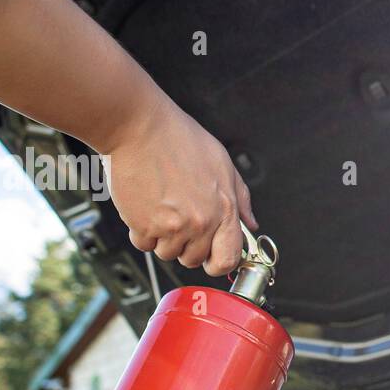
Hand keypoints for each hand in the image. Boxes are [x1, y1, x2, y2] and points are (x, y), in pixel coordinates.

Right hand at [102, 99, 256, 276]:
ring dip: (163, 238)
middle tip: (180, 219)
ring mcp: (172, 227)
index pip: (228, 259)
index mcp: (223, 209)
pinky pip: (144, 245)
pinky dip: (142, 232)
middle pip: (195, 259)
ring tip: (163, 208)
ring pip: (168, 254)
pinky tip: (146, 208)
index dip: (219, 261)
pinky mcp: (144, 226)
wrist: (140, 128)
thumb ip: (240, 199)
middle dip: (187, 245)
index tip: (212, 256)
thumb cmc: (179, 140)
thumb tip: (250, 224)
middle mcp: (200, 222)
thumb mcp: (223, 164)